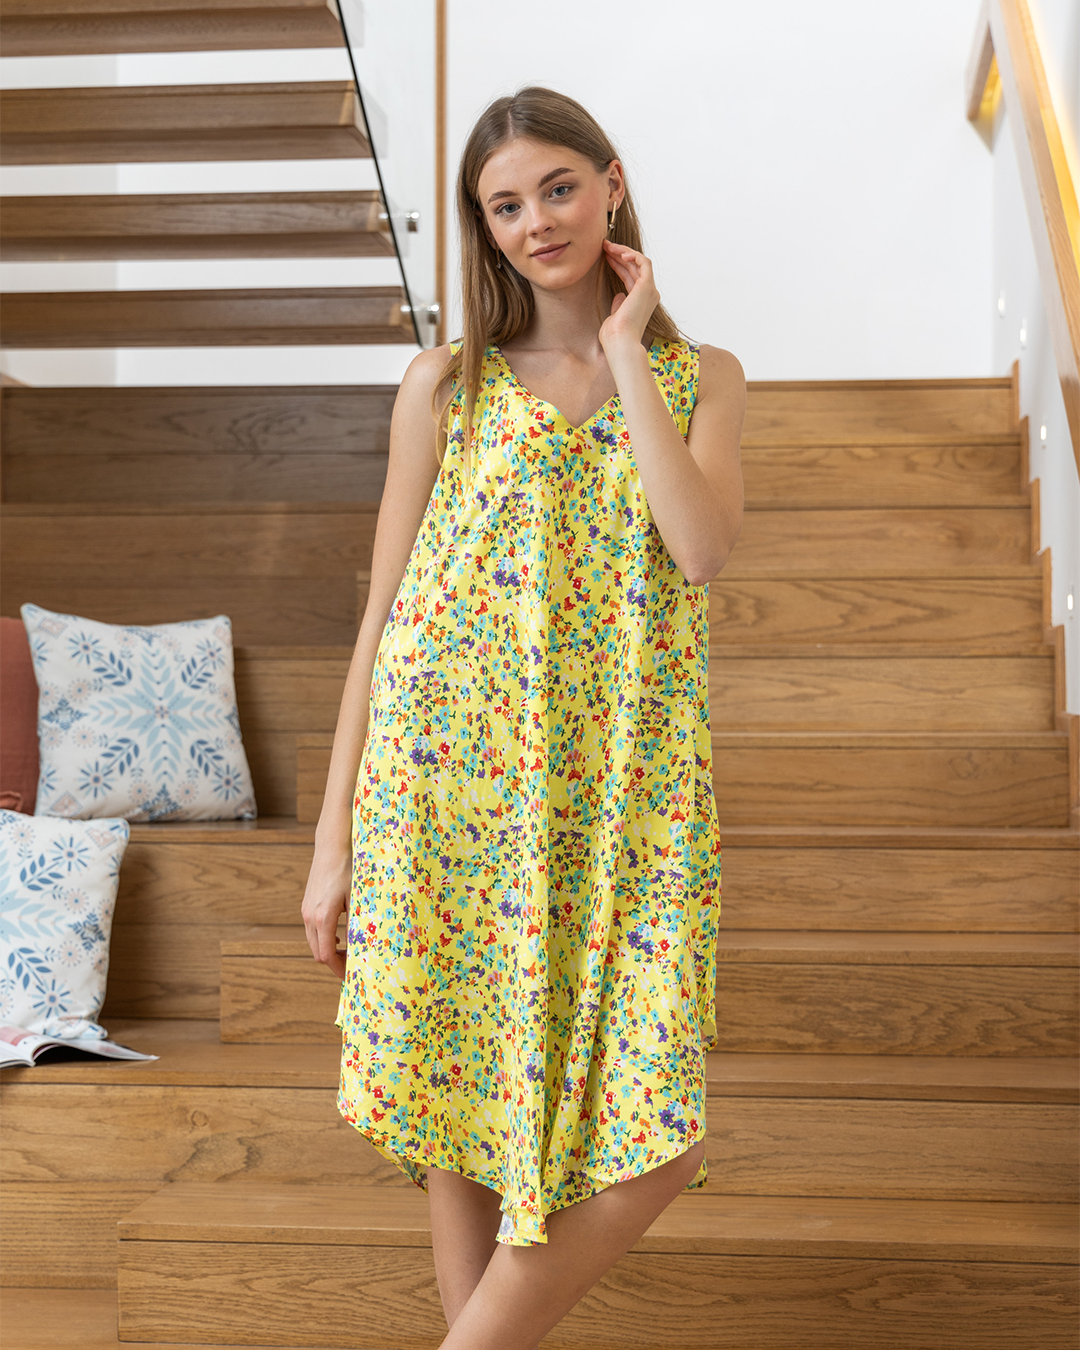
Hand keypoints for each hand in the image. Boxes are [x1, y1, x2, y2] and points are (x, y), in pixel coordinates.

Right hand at [301, 846, 349, 978]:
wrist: (332, 848)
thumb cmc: (349, 870)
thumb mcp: (357, 899)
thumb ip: (357, 923)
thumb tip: (365, 947)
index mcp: (323, 918)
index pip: (326, 955)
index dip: (338, 969)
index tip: (351, 976)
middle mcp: (310, 917)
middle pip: (317, 952)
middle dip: (334, 963)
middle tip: (353, 966)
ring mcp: (306, 910)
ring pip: (313, 942)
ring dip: (328, 951)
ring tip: (348, 953)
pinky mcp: (307, 905)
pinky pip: (312, 930)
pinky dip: (323, 939)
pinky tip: (338, 937)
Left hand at [599, 240, 659, 359]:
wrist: (620, 342)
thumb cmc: (615, 336)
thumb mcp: (615, 316)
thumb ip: (619, 305)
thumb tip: (619, 295)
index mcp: (641, 301)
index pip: (630, 276)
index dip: (618, 264)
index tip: (605, 256)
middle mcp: (648, 295)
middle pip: (634, 267)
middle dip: (618, 254)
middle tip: (603, 245)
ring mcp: (649, 290)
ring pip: (639, 262)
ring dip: (623, 251)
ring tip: (607, 246)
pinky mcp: (647, 286)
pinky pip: (643, 262)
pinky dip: (632, 255)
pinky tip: (619, 252)